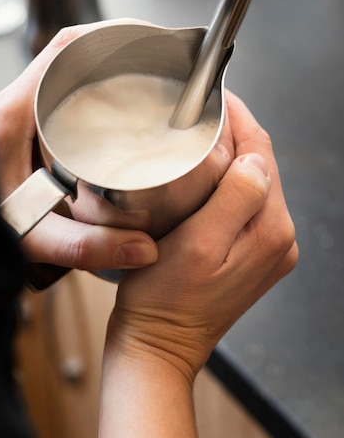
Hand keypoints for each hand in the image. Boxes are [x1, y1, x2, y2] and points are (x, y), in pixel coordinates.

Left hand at [0, 21, 159, 272]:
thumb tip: (142, 248)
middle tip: (151, 59)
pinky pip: (55, 88)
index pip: (61, 51)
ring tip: (139, 73)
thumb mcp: (30, 236)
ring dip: (99, 64)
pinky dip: (85, 85)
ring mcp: (15, 110)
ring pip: (62, 68)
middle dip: (113, 48)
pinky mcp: (19, 123)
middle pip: (67, 52)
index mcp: (12, 116)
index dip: (106, 37)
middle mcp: (12, 105)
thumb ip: (82, 246)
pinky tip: (109, 103)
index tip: (142, 41)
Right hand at [106, 90, 297, 378]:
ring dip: (231, 155)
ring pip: (252, 181)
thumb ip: (235, 198)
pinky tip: (205, 173)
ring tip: (200, 134)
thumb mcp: (198, 245)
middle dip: (235, 132)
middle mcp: (278, 239)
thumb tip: (255, 157)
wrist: (158, 344)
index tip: (216, 94)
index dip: (239, 117)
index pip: (261, 152)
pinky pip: (244, 204)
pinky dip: (227, 181)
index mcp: (271, 230)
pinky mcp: (250, 254)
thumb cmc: (165, 301)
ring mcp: (267, 248)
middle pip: (261, 164)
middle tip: (202, 110)